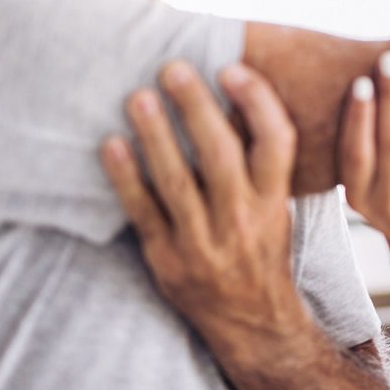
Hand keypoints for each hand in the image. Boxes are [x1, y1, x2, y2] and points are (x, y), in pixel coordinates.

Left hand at [100, 60, 306, 355]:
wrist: (253, 321)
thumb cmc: (264, 250)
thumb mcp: (278, 206)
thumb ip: (263, 162)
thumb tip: (237, 99)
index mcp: (274, 201)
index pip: (276, 142)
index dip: (257, 102)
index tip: (232, 68)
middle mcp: (243, 219)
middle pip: (221, 155)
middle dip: (197, 108)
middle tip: (174, 68)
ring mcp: (204, 241)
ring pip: (178, 180)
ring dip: (156, 135)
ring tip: (139, 96)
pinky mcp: (167, 259)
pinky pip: (143, 212)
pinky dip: (126, 177)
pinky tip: (111, 145)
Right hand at [339, 51, 389, 287]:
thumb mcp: (369, 190)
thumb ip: (364, 153)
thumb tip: (360, 89)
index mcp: (358, 197)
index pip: (354, 154)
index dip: (358, 117)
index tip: (361, 81)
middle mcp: (386, 205)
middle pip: (387, 145)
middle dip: (389, 98)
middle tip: (389, 60)